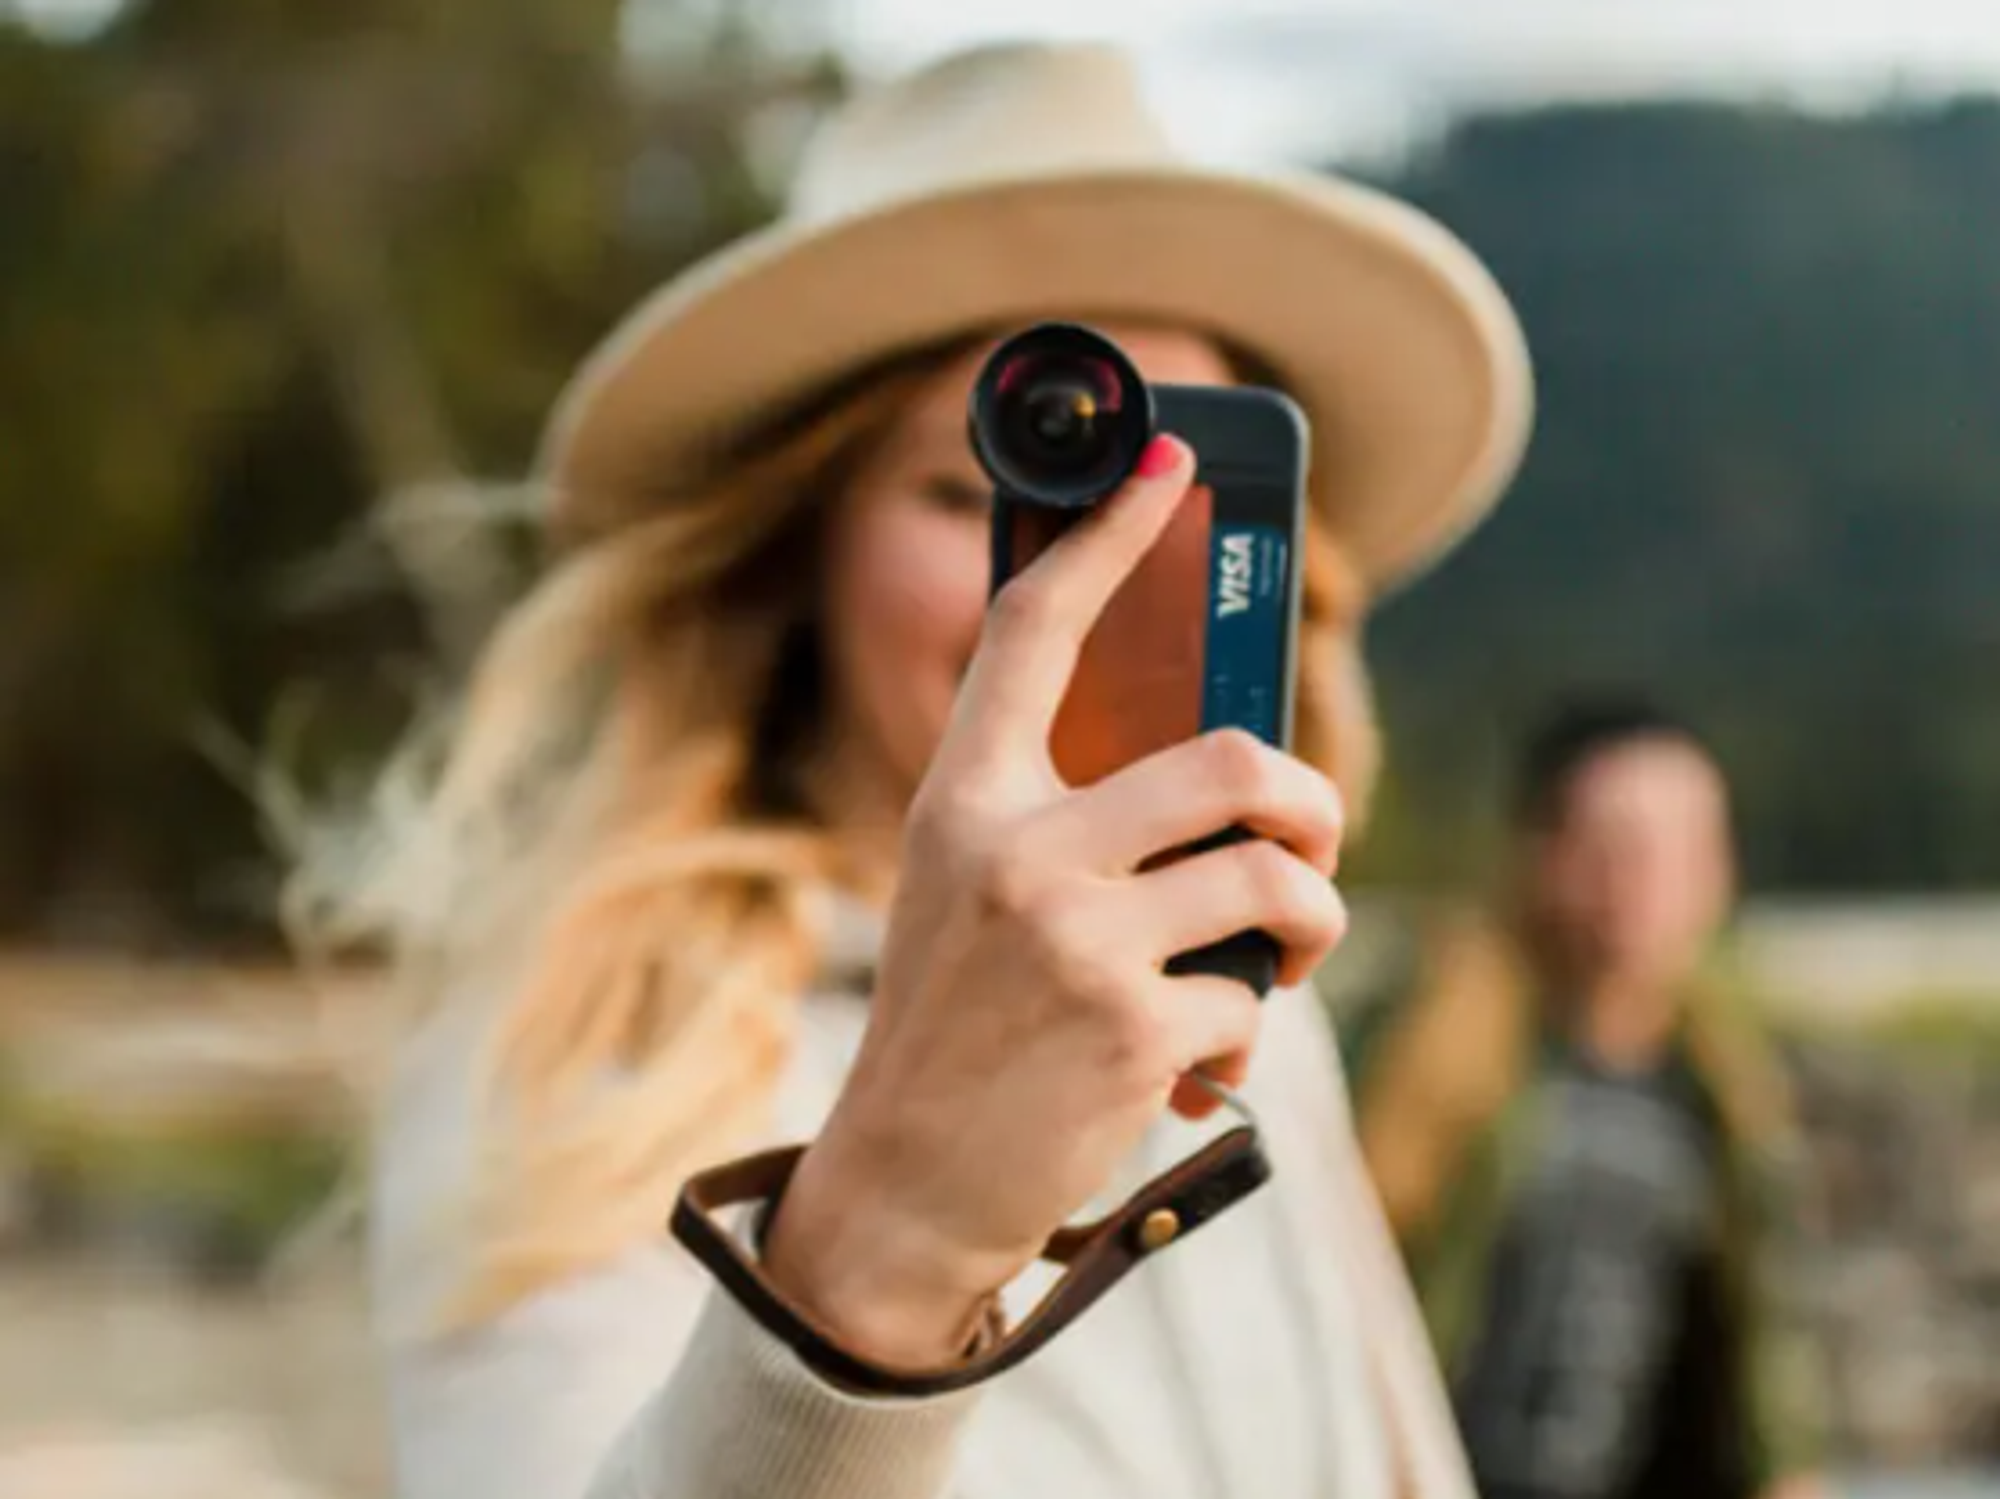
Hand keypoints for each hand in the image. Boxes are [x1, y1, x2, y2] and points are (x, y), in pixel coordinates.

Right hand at [764, 436, 1348, 1365]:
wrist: (905, 1183)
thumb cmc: (954, 1026)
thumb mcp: (969, 893)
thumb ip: (1060, 821)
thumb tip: (1224, 782)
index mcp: (963, 802)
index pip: (1031, 634)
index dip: (1102, 533)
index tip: (1165, 459)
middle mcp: (1013, 851)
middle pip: (1227, 760)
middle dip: (1310, 798)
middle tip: (1312, 834)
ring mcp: (1072, 941)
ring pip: (1274, 878)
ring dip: (1309, 921)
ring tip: (1282, 956)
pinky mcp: (1129, 1030)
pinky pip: (1254, 996)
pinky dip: (1249, 1032)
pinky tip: (1196, 1064)